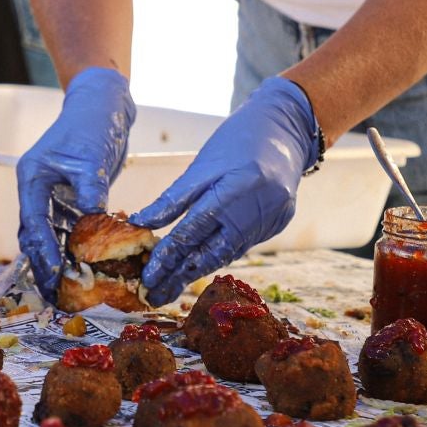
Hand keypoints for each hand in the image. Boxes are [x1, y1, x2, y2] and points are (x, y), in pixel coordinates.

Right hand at [16, 66, 135, 300]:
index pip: (34, 221)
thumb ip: (89, 192)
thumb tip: (94, 226)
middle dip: (45, 264)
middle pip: (37, 234)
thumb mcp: (90, 159)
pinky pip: (73, 229)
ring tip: (69, 290)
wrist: (104, 105)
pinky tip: (88, 268)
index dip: (43, 249)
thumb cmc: (92, 124)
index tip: (54, 273)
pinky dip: (79, 248)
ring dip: (61, 261)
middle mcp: (39, 190)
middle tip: (55, 294)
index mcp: (33, 178)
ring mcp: (56, 195)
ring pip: (54, 236)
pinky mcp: (74, 199)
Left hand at [131, 76, 320, 303]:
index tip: (148, 276)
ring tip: (171, 287)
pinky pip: (242, 246)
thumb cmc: (237, 141)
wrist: (284, 131)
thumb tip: (142, 222)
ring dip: (197, 271)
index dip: (169, 257)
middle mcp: (255, 212)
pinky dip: (218, 255)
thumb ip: (174, 198)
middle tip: (154, 295)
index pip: (194, 232)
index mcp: (234, 191)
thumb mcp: (202, 166)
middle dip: (179, 276)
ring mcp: (270, 221)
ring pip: (226, 254)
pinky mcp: (278, 223)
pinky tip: (199, 266)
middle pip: (210, 253)